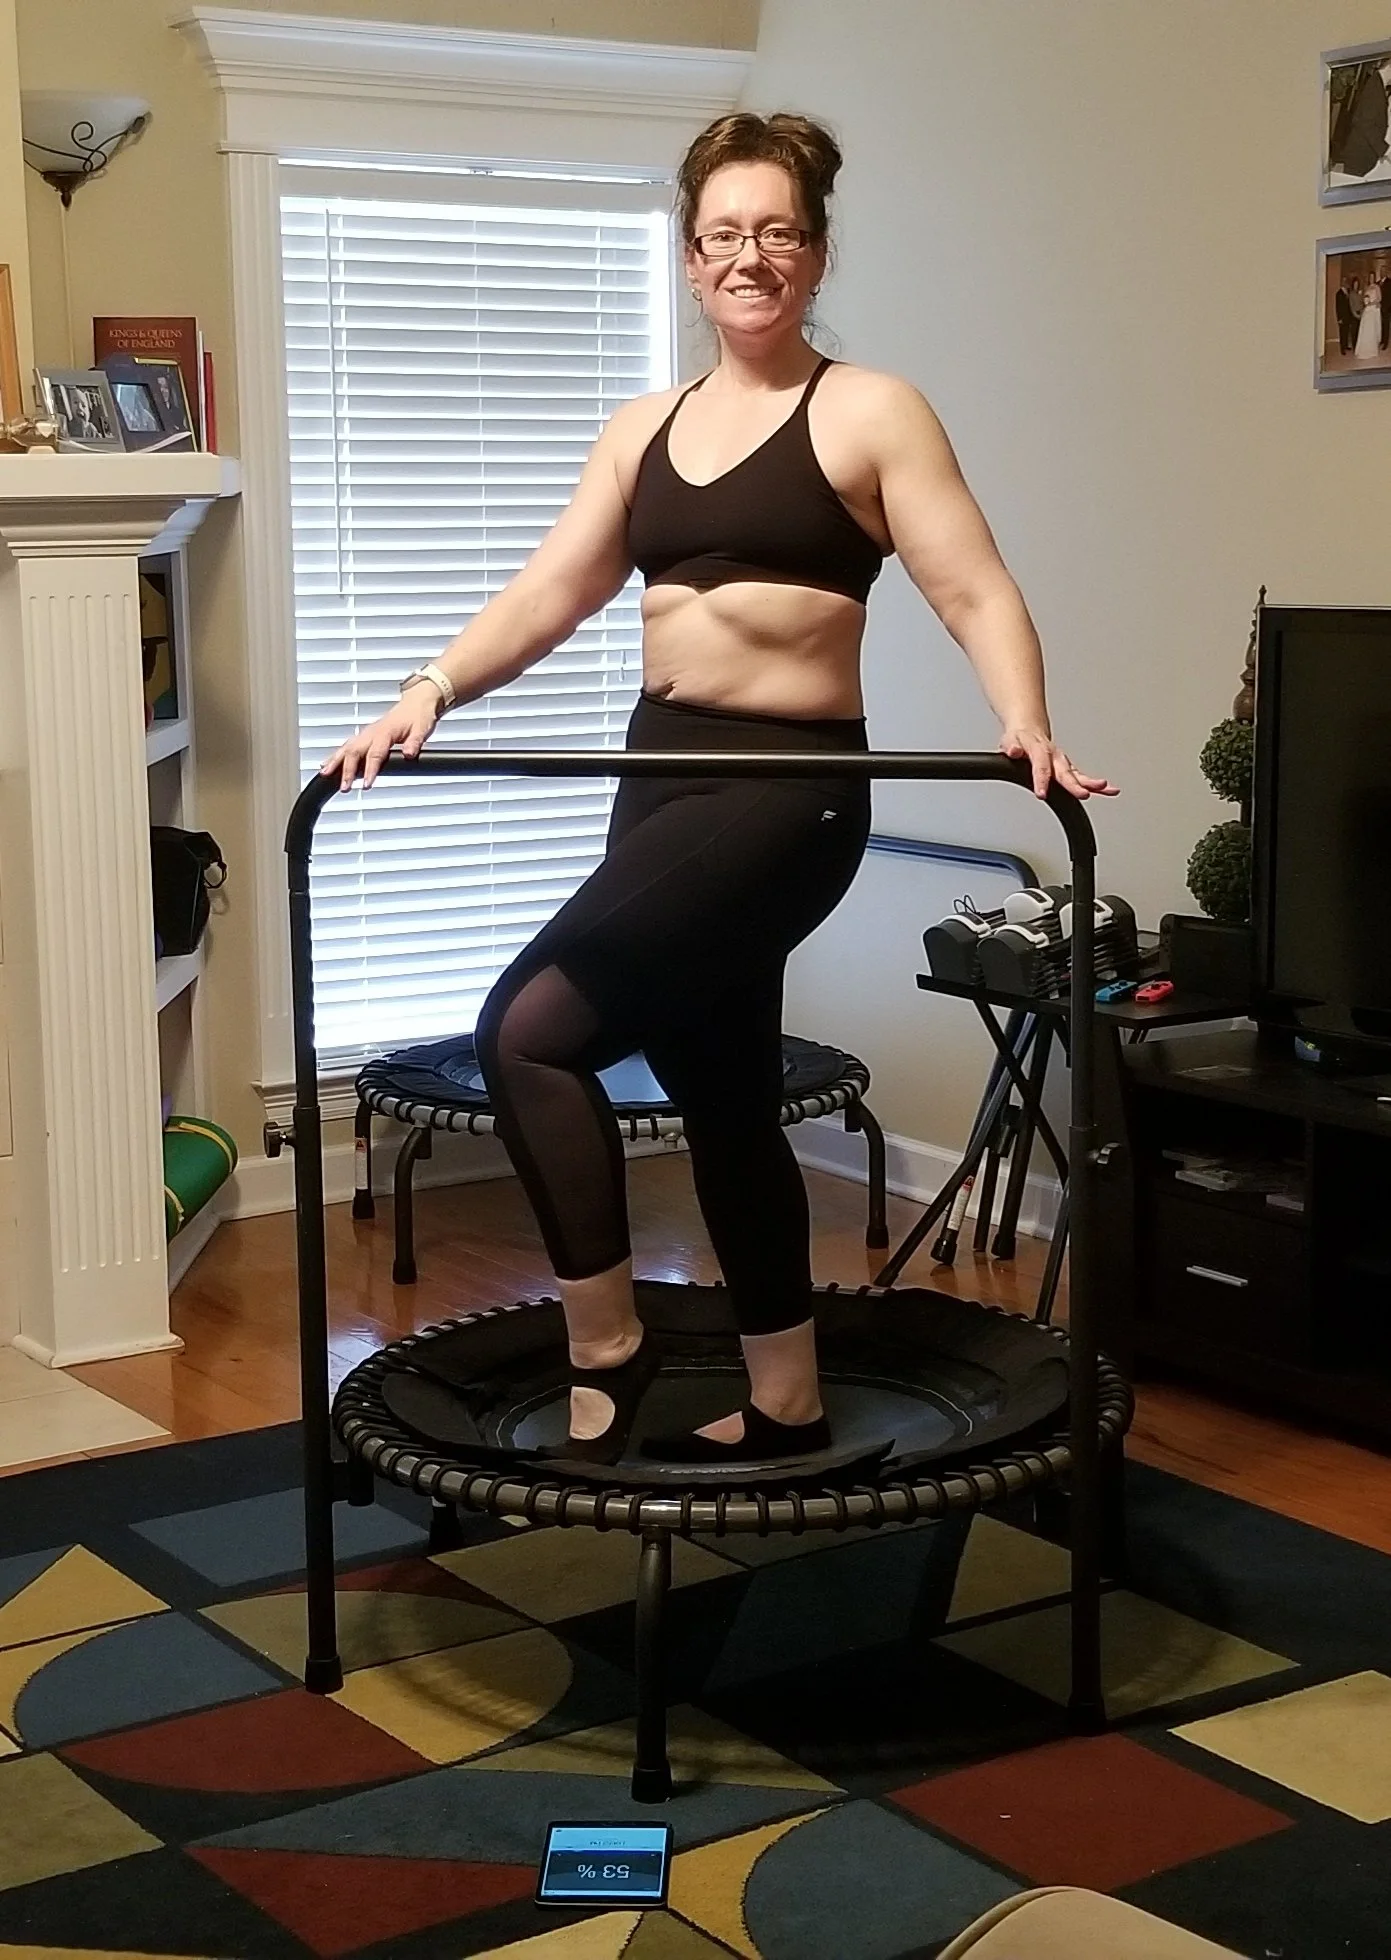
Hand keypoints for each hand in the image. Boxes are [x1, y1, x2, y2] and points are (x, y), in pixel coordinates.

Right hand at [319, 688, 440, 790]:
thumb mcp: (422, 729)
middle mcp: (372, 732)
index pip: (375, 754)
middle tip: (344, 787)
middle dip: (347, 770)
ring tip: (325, 775)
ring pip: (346, 747)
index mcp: (385, 731)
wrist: (417, 702)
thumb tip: (409, 753)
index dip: (369, 770)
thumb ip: (415, 742)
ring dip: (335, 762)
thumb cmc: (419, 716)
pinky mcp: (365, 735)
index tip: (366, 784)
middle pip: (355, 752)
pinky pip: (347, 746)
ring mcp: (366, 733)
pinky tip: (327, 765)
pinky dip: (336, 756)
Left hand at [999, 727, 1118, 800]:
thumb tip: (1012, 750)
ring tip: (1106, 789)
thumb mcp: (1010, 740)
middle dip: (1074, 784)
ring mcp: (1063, 762)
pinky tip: (1109, 791)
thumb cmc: (1019, 739)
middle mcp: (1054, 756)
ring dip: (1092, 783)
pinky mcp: (1068, 769)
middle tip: (1083, 794)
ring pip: (1078, 774)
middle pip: (1065, 772)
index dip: (1042, 779)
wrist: (1028, 729)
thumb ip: (1011, 746)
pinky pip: (1082, 777)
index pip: (1041, 765)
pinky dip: (1096, 785)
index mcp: (1038, 749)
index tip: (1042, 794)